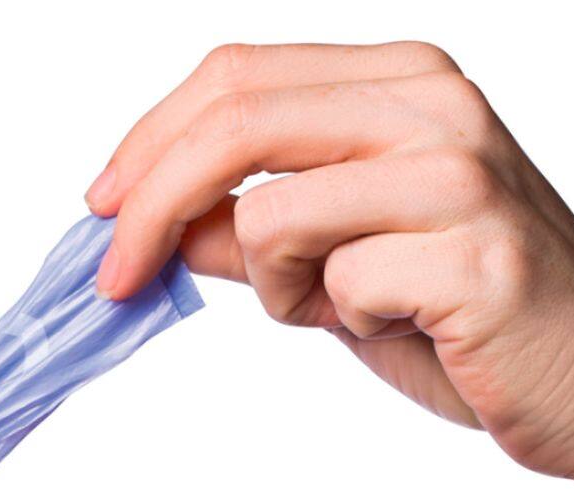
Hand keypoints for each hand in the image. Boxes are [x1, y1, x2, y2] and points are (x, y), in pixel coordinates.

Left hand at [87, 43, 573, 479]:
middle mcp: (431, 106)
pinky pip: (339, 284)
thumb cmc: (463, 317)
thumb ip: (254, 236)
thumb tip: (162, 228)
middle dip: (147, 208)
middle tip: (114, 280)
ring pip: (272, 211)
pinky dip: (345, 320)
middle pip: (235, 120)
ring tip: (342, 308)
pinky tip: (405, 326)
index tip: (99, 210)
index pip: (236, 77)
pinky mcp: (473, 253)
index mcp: (398, 84)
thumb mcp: (336, 266)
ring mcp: (458, 174)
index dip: (148, 143)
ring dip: (276, 285)